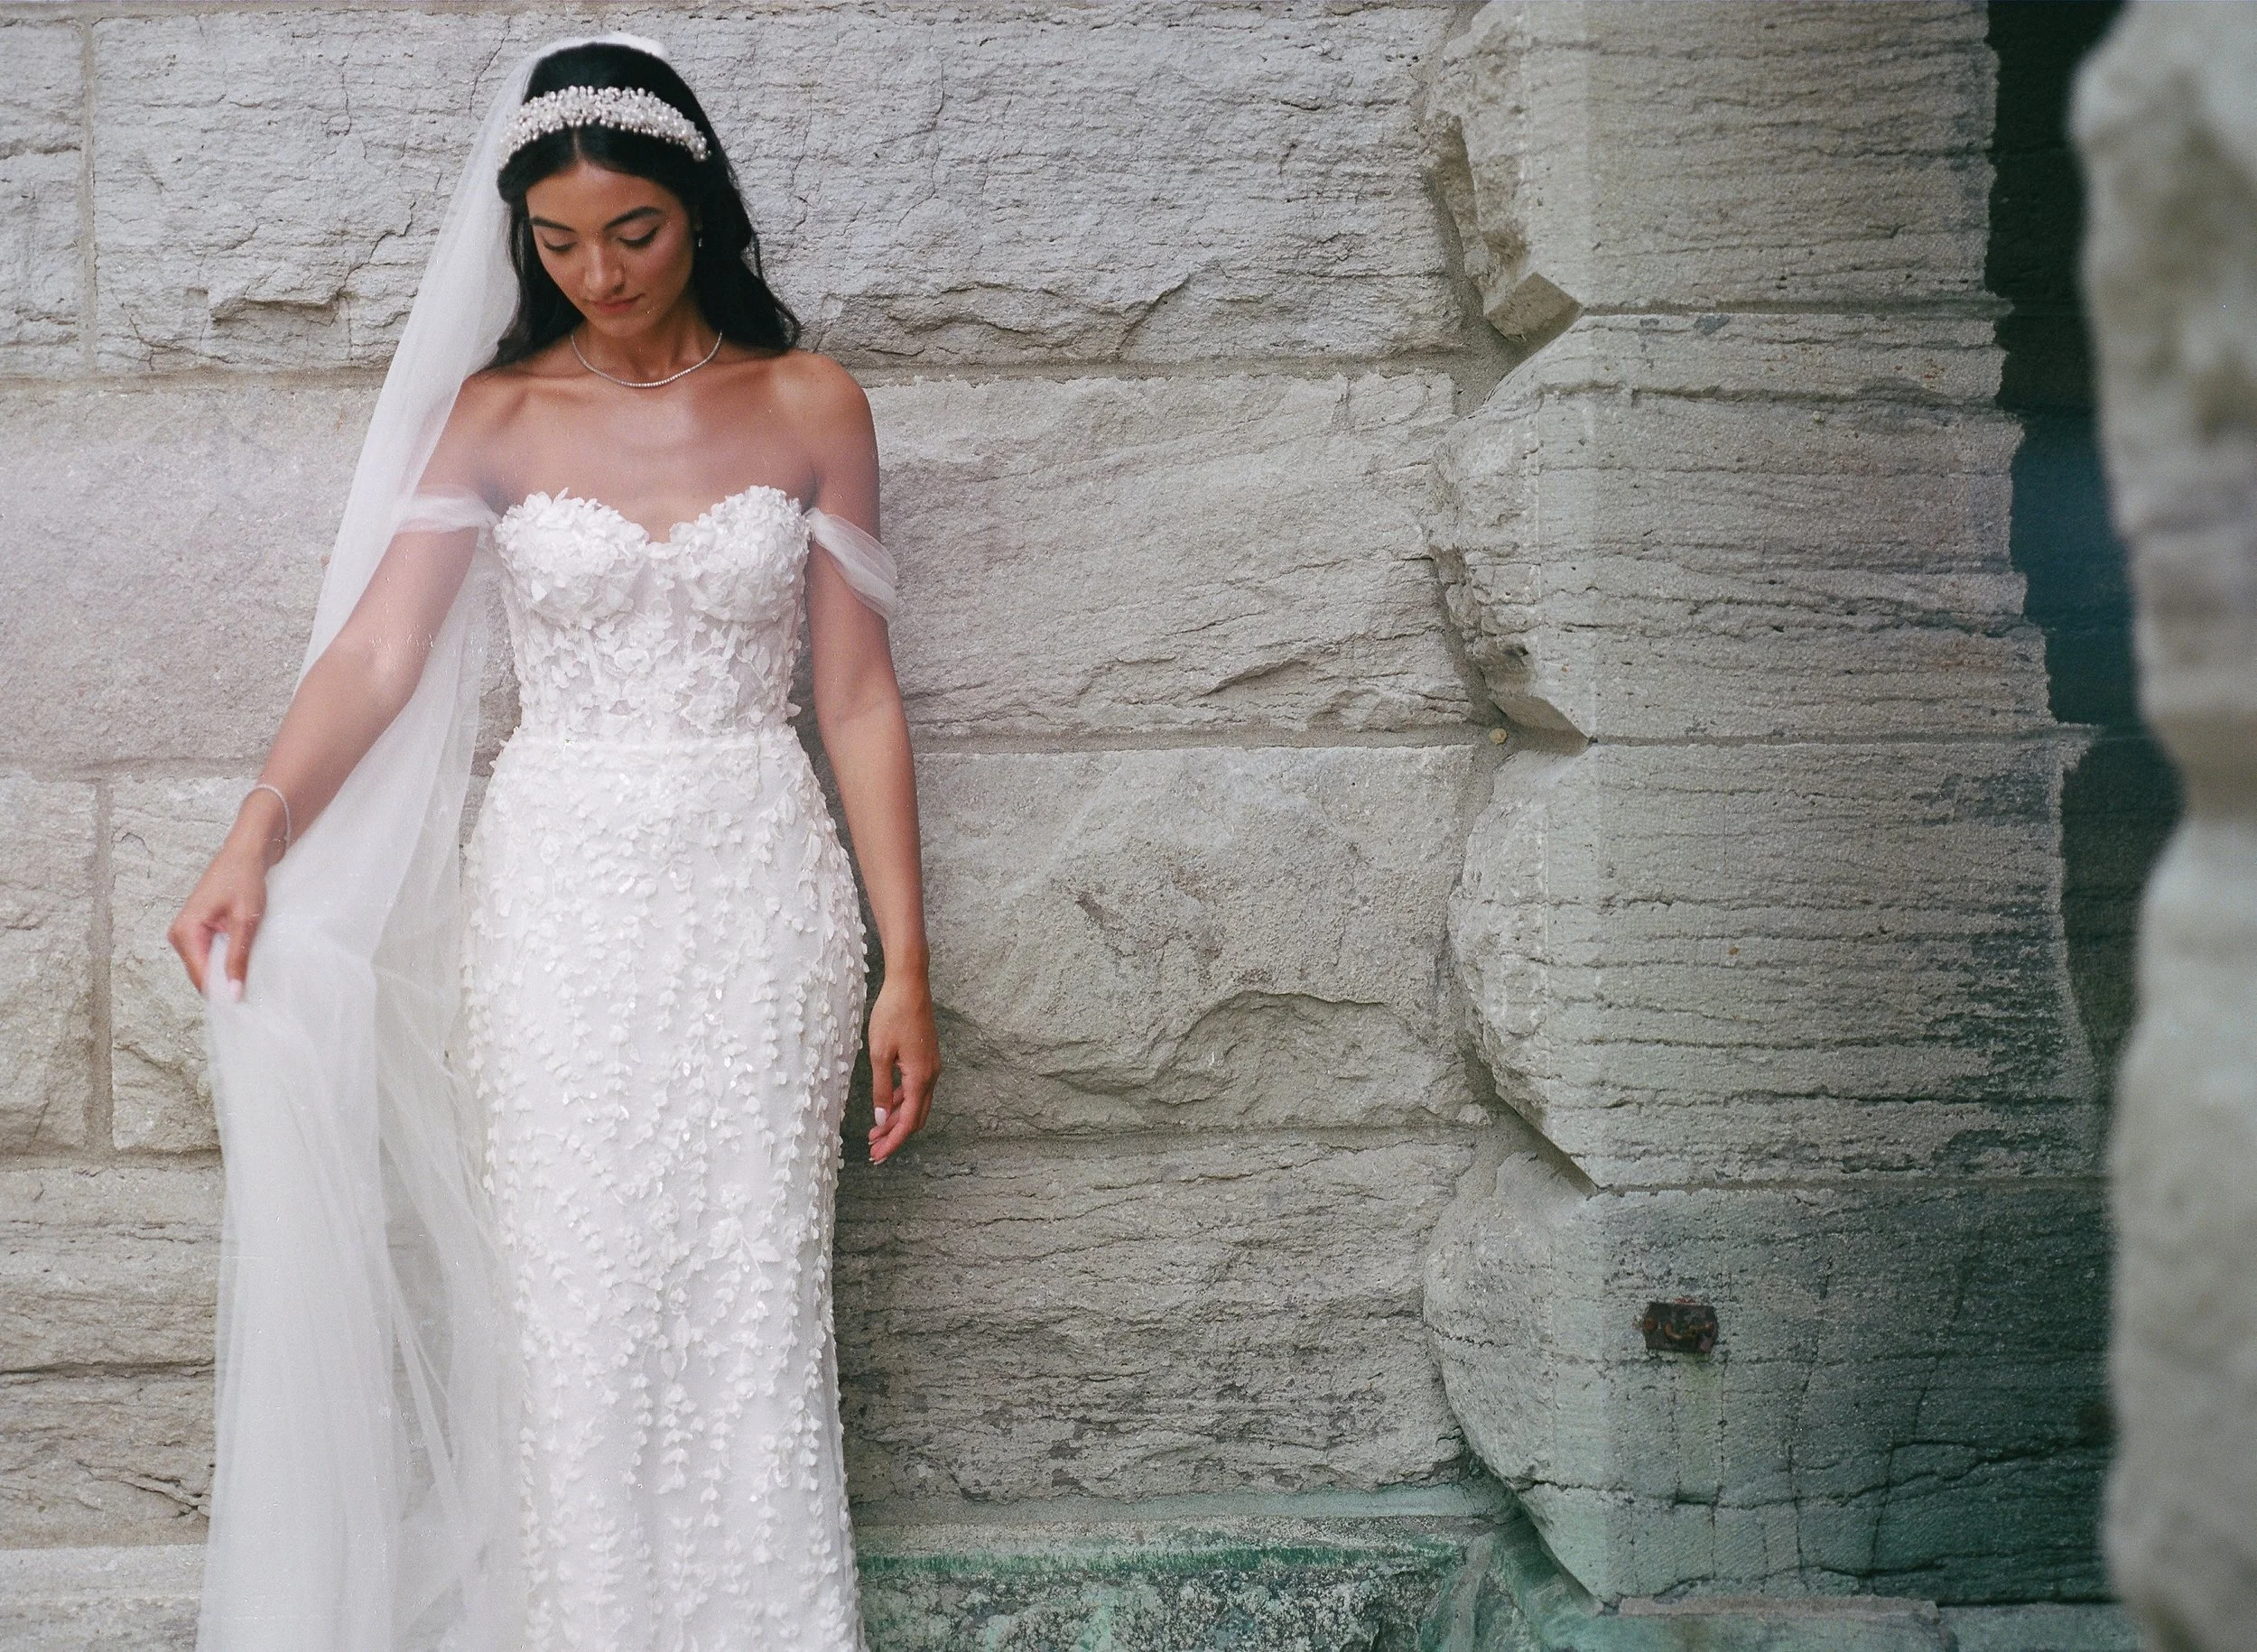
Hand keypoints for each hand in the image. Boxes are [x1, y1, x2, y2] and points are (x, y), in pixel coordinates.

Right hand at [169, 841, 272, 1000]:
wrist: (244, 855)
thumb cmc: (244, 879)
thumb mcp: (246, 922)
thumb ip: (238, 957)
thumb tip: (233, 992)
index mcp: (185, 932)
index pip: (200, 976)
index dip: (220, 994)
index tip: (241, 1008)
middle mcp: (179, 935)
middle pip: (201, 975)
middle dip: (224, 984)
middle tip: (251, 992)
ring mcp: (185, 934)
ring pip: (205, 967)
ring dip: (225, 972)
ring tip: (249, 973)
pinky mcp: (195, 932)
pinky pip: (208, 956)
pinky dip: (224, 961)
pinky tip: (241, 960)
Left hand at [866, 969, 938, 1163]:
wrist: (910, 984)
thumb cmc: (892, 1014)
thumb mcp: (879, 1054)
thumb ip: (881, 1089)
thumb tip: (882, 1119)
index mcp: (920, 1077)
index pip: (909, 1122)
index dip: (894, 1142)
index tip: (877, 1155)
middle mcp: (931, 1075)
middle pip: (917, 1117)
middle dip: (896, 1135)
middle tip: (874, 1150)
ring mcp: (931, 1066)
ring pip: (917, 1104)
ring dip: (898, 1119)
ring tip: (876, 1132)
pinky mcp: (926, 1058)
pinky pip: (917, 1089)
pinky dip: (902, 1102)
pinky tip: (887, 1104)